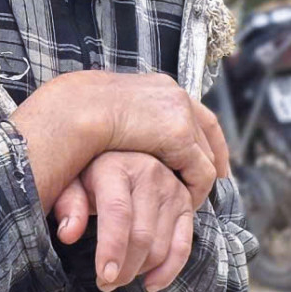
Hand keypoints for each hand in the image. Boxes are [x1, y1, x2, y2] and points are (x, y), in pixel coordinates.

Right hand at [12, 71, 229, 211]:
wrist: (76, 109)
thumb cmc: (79, 115)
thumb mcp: (111, 116)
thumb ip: (128, 124)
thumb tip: (130, 133)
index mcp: (161, 87)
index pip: (197, 110)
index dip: (208, 137)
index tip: (214, 157)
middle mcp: (176, 96)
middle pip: (208, 131)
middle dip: (214, 157)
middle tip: (213, 180)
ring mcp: (181, 114)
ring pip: (207, 155)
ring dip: (201, 179)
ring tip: (191, 200)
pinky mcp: (180, 137)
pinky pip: (201, 172)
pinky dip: (197, 190)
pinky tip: (184, 204)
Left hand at [52, 152, 196, 291]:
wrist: (124, 154)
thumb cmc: (92, 173)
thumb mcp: (72, 182)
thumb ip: (69, 204)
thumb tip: (68, 234)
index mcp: (116, 166)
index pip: (118, 212)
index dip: (112, 248)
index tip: (104, 277)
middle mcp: (150, 174)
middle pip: (142, 234)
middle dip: (124, 269)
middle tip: (105, 284)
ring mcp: (172, 189)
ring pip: (161, 245)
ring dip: (140, 272)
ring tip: (119, 279)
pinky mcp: (186, 204)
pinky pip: (183, 246)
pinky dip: (169, 270)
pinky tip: (150, 284)